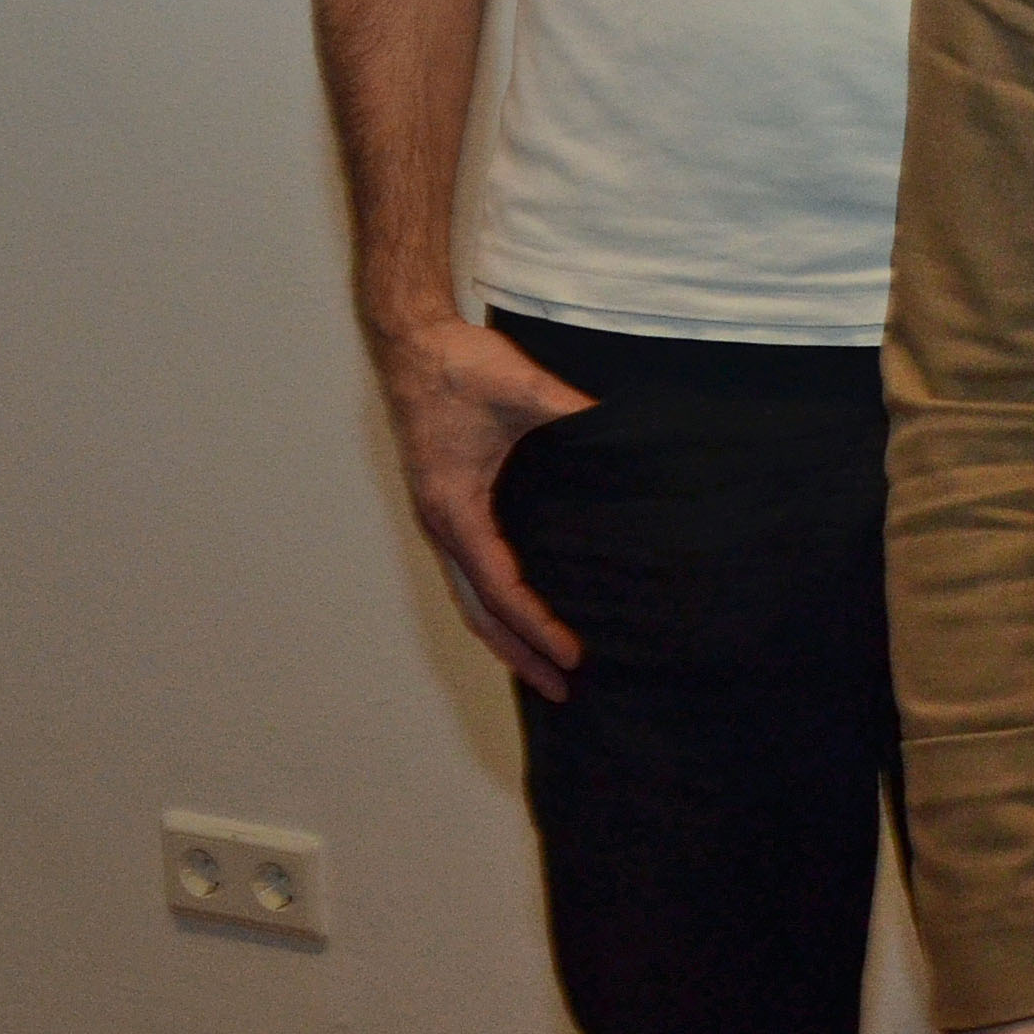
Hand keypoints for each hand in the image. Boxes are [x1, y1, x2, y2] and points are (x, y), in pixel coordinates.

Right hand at [373, 317, 590, 697]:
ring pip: (468, 598)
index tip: (574, 655)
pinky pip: (468, 573)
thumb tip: (621, 428)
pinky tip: (522, 610)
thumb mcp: (523, 389)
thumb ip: (570, 410)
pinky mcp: (447, 505)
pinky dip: (493, 604)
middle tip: (563, 690)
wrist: (413, 343)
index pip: (501, 590)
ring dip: (503, 637)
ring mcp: (439, 519)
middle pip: (479, 613)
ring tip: (543, 668)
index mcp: (455, 511)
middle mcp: (441, 526)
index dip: (537, 628)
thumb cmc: (461, 367)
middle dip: (519, 655)